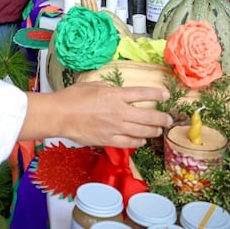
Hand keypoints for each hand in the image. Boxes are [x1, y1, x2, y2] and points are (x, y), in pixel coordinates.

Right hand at [37, 82, 172, 147]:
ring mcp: (115, 128)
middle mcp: (119, 112)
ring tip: (159, 130)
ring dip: (154, 131)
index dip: (157, 93)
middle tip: (169, 119)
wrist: (60, 115)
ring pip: (142, 132)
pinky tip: (142, 141)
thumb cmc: (72, 97)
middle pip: (148, 116)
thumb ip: (108, 89)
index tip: (166, 94)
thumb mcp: (93, 85)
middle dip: (162, 118)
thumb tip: (116, 92)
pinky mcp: (109, 140)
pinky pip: (129, 143)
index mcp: (115, 95)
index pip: (142, 93)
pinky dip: (138, 142)